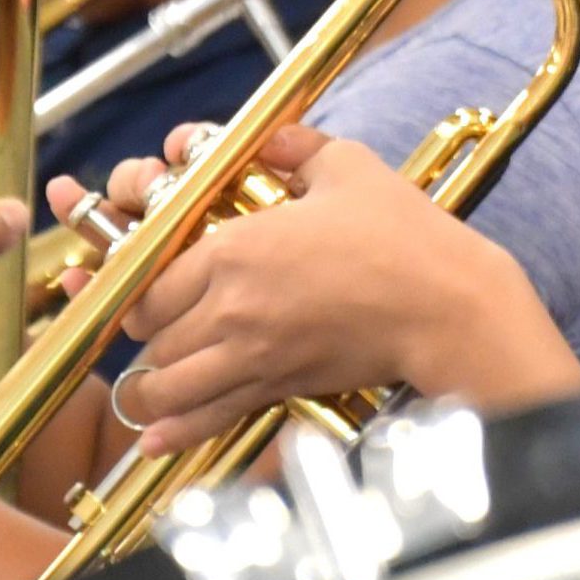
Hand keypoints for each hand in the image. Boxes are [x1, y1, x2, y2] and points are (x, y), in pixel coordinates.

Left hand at [52, 126, 554, 454]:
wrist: (447, 307)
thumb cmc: (402, 237)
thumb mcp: (346, 169)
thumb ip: (295, 148)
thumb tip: (273, 139)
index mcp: (234, 249)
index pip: (147, 276)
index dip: (132, 281)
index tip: (137, 281)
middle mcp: (230, 308)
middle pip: (147, 333)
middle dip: (138, 331)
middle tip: (144, 325)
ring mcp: (252, 355)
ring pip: (167, 384)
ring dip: (147, 386)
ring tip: (141, 387)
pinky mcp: (278, 388)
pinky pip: (209, 418)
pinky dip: (176, 431)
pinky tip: (156, 441)